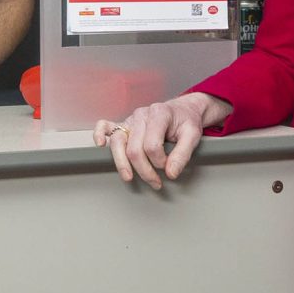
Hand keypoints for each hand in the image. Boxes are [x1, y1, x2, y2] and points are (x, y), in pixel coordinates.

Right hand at [94, 94, 212, 189]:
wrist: (183, 110)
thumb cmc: (186, 122)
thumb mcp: (193, 135)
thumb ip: (183, 154)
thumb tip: (171, 173)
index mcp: (159, 114)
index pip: (152, 145)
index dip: (160, 162)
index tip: (168, 168)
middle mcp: (142, 115)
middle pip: (134, 148)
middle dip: (145, 170)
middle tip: (156, 182)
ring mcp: (131, 119)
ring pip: (118, 143)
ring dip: (123, 164)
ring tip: (129, 177)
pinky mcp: (124, 124)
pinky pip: (106, 126)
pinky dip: (99, 134)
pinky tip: (100, 145)